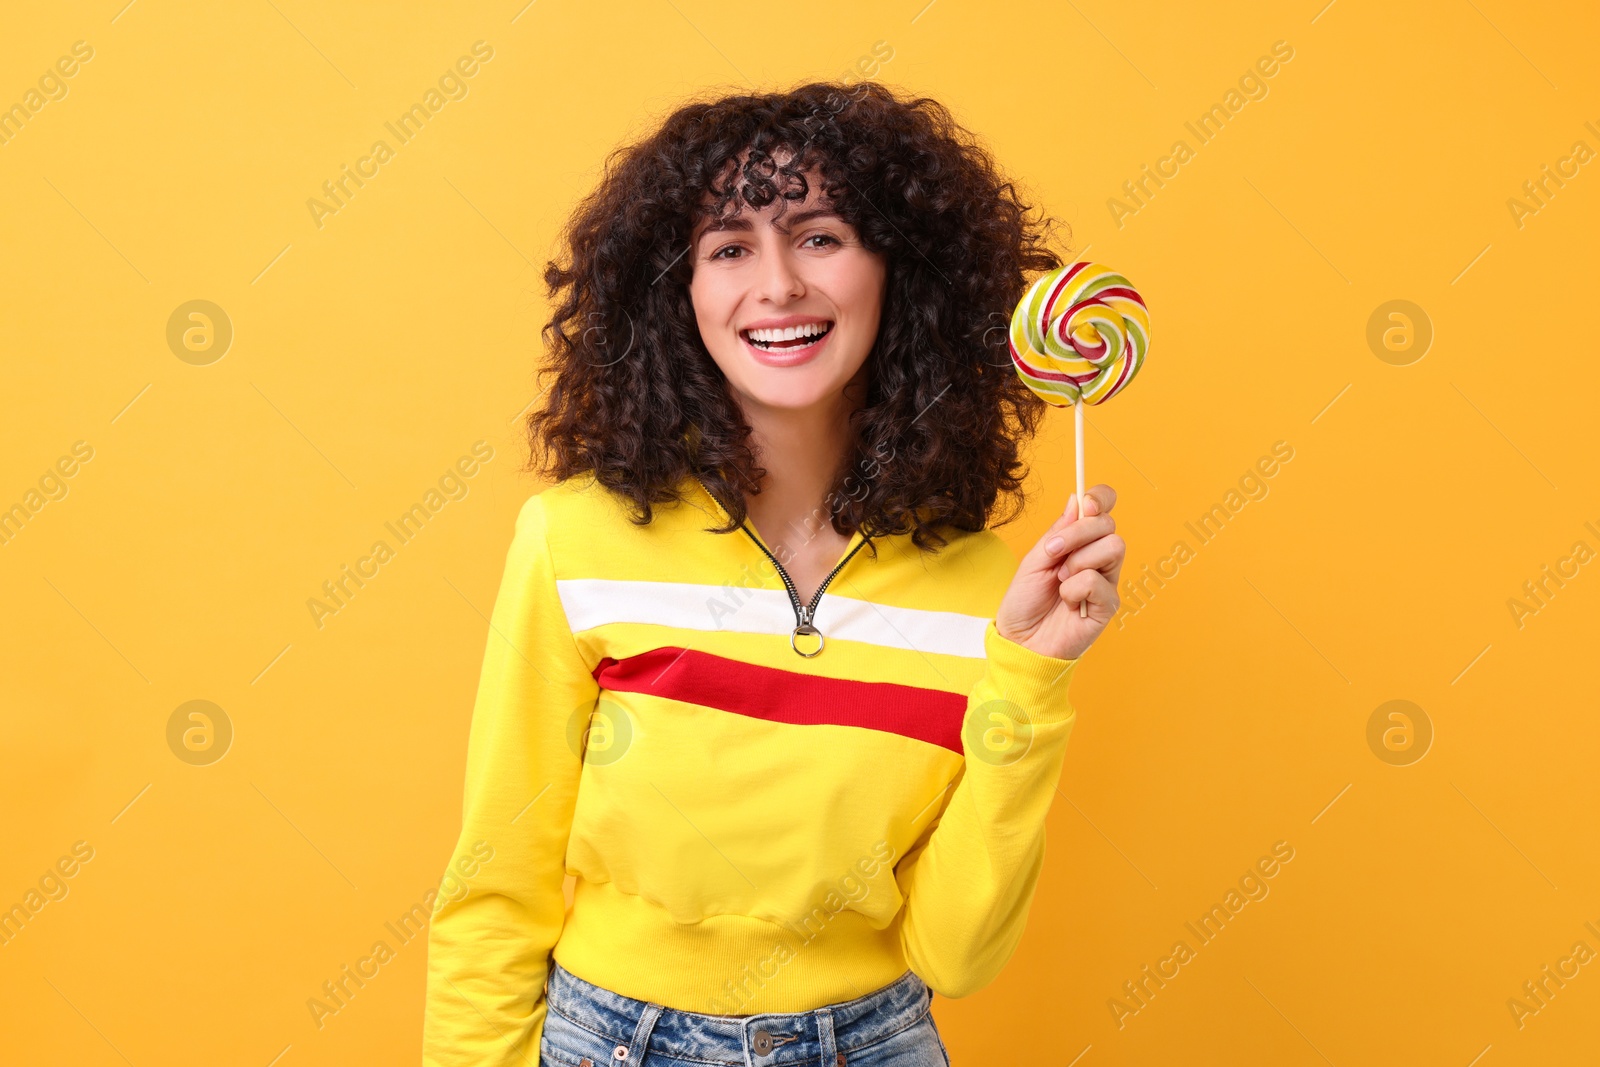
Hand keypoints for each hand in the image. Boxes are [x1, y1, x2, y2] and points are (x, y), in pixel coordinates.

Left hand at [995, 484, 1124, 660]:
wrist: (1020, 641)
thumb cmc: (1026, 602)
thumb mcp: (1034, 560)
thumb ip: (1058, 532)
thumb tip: (1076, 500)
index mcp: (1080, 543)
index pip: (1104, 510)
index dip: (1101, 498)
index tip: (1087, 501)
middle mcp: (1098, 558)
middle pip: (1109, 525)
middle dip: (1079, 532)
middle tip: (1053, 552)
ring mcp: (1106, 580)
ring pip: (1113, 547)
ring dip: (1078, 561)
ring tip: (1060, 581)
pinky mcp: (1108, 604)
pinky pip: (1098, 581)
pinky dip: (1075, 589)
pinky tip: (1067, 602)